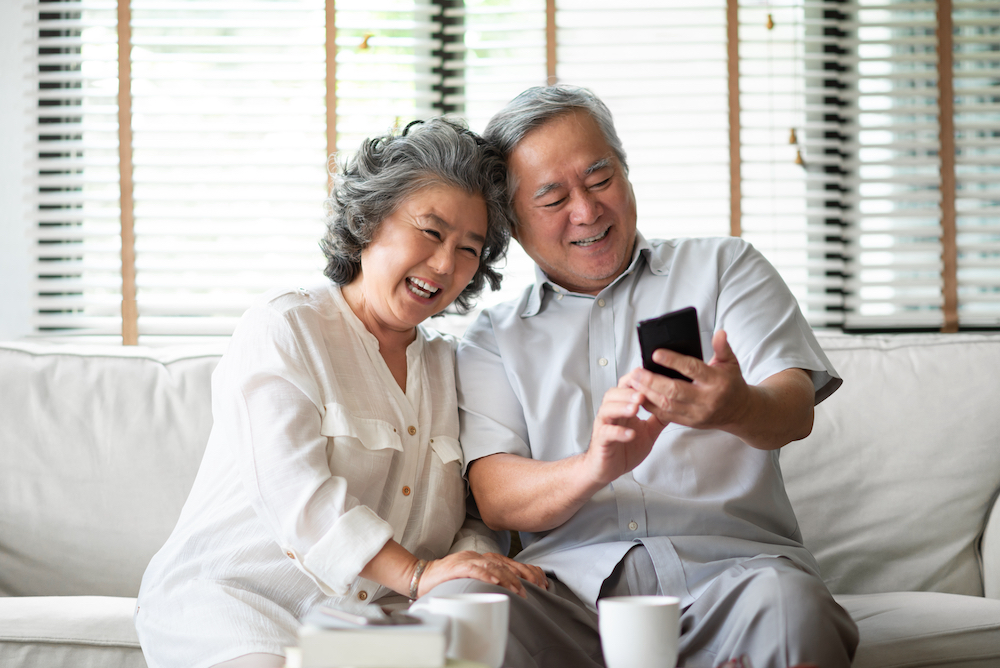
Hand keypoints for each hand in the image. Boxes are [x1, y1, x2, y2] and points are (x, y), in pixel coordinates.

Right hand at [416, 550, 541, 597]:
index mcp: (480, 558)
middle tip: (532, 589)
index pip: (507, 562)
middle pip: (503, 563)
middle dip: (520, 576)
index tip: (538, 582)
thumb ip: (485, 579)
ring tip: (518, 589)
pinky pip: (473, 569)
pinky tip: (495, 581)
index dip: (524, 571)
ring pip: (491, 565)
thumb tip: (506, 590)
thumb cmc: (445, 580)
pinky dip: (486, 574)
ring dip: (506, 577)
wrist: (420, 576)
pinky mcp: (455, 567)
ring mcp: (466, 560)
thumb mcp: (469, 578)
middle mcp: (475, 556)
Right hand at [583, 385, 666, 485]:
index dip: (634, 381)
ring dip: (621, 407)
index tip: (647, 377)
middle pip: (613, 394)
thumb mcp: (648, 432)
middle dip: (628, 392)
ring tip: (635, 409)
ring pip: (607, 410)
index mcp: (622, 409)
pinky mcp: (601, 441)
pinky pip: (607, 433)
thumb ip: (658, 418)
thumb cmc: (624, 449)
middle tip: (642, 394)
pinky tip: (630, 433)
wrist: (607, 469)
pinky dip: (618, 432)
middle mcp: (611, 414)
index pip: (625, 388)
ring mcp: (604, 427)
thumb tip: (675, 406)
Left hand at [621, 330, 751, 431]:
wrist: (740, 412)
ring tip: (634, 382)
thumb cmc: (732, 383)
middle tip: (636, 371)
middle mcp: (707, 400)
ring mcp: (697, 414)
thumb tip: (719, 332)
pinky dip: (651, 406)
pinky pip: (666, 416)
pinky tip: (639, 395)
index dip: (673, 361)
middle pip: (674, 391)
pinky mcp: (690, 423)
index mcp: (717, 382)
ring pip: (667, 405)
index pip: (692, 369)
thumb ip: (723, 347)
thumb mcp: (731, 363)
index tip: (656, 353)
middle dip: (652, 381)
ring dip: (647, 394)